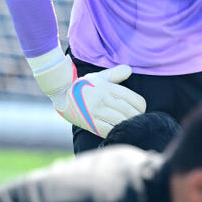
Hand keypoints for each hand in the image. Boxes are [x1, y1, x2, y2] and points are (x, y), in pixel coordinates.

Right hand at [27, 45, 145, 135]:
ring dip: (128, 125)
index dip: (141, 106)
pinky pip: (107, 130)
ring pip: (120, 121)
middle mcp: (102, 98)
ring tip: (131, 126)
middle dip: (136, 117)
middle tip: (138, 120)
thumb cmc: (84, 85)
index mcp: (107, 87)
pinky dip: (116, 131)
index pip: (133, 98)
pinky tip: (118, 131)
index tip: (141, 110)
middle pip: (128, 111)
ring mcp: (95, 111)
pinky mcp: (89, 122)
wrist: (61, 94)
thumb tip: (129, 70)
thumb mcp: (99, 76)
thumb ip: (115, 74)